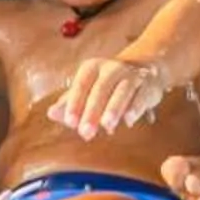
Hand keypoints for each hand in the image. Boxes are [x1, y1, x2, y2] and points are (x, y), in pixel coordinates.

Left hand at [47, 56, 169, 138]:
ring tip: (107, 126)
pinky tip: (128, 120)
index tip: (69, 122)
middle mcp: (112, 68)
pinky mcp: (147, 86)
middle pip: (101, 88)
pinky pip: (142, 96)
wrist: (144, 68)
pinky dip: (136, 107)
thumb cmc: (107, 84)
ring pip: (123, 90)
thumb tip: (51, 114)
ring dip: (114, 108)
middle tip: (86, 132)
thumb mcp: (86, 90)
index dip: (74, 103)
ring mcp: (131, 76)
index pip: (81, 84)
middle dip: (93, 111)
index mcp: (92, 68)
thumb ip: (68, 103)